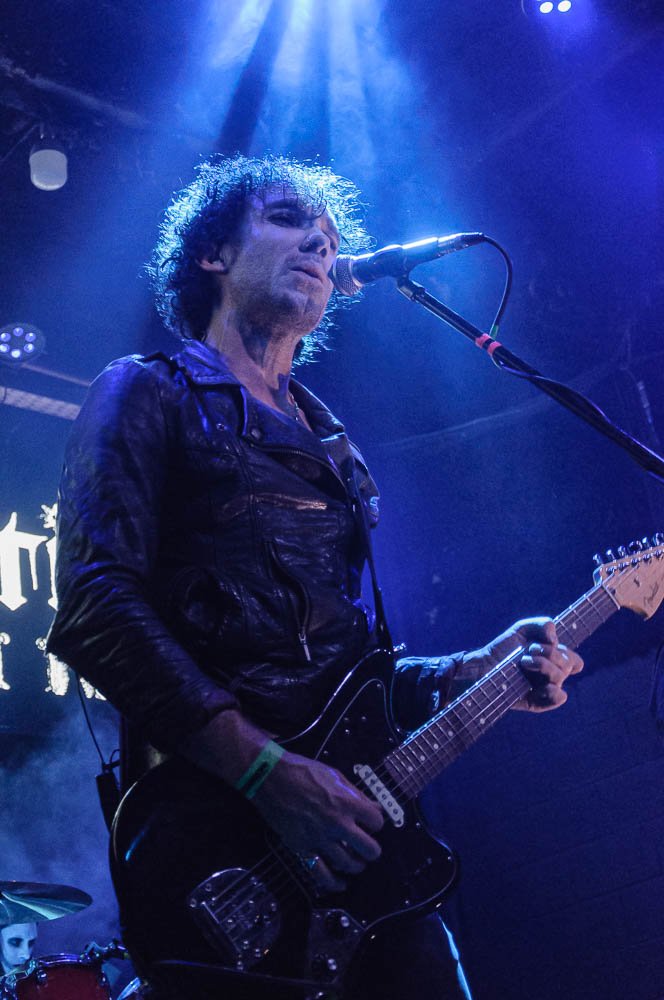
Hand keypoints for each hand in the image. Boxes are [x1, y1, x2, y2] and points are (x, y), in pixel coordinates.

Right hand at [253, 749, 383, 891]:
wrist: (271, 778)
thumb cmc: (304, 771)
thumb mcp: (335, 775)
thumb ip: (356, 794)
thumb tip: (375, 806)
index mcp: (347, 802)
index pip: (376, 822)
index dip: (375, 823)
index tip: (370, 823)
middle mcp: (337, 823)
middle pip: (368, 849)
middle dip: (371, 851)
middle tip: (367, 849)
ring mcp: (320, 838)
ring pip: (348, 863)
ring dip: (356, 865)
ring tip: (356, 863)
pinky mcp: (302, 848)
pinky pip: (321, 874)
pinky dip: (334, 883)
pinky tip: (341, 883)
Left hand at [478, 617, 583, 711]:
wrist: (484, 665)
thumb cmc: (504, 648)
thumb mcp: (523, 629)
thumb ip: (543, 624)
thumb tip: (554, 639)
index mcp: (553, 660)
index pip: (574, 660)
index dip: (567, 652)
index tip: (549, 642)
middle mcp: (552, 675)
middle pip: (568, 665)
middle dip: (550, 653)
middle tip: (529, 651)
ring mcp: (545, 688)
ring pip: (560, 678)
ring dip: (544, 666)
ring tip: (524, 661)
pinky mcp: (537, 702)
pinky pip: (557, 699)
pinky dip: (555, 692)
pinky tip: (543, 685)